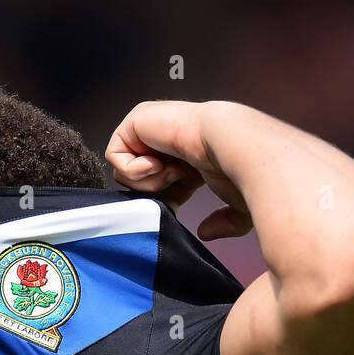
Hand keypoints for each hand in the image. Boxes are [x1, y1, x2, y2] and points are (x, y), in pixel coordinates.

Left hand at [105, 100, 252, 239]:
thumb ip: (225, 222)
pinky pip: (114, 154)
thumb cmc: (239, 169)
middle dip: (152, 190)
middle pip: (137, 180)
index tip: (179, 199)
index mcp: (186, 156)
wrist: (230, 144)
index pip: (159, 187)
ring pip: (124, 171)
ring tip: (170, 170)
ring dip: (146, 179)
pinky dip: (133, 168)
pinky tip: (158, 163)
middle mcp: (166, 141)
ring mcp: (149, 129)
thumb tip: (205, 233)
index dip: (164, 199)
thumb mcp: (238, 207)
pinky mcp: (135, 122)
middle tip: (173, 183)